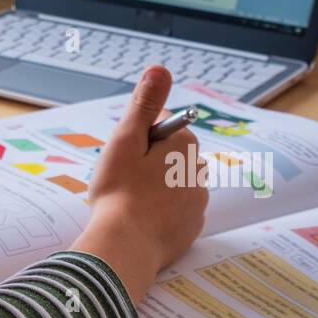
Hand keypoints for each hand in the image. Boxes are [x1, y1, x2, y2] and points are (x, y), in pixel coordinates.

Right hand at [69, 66, 207, 303]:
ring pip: (173, 181)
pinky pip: (176, 209)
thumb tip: (160, 69)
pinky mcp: (191, 228)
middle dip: (148, 158)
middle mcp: (198, 171)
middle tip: (122, 175)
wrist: (124, 248)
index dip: (139, 134)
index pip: (164, 124)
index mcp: (184, 146)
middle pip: (170, 153)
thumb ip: (144, 104)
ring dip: (155, 184)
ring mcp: (197, 202)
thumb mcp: (126, 140)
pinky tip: (139, 218)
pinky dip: (160, 210)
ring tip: (128, 199)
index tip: (124, 151)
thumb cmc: (119, 192)